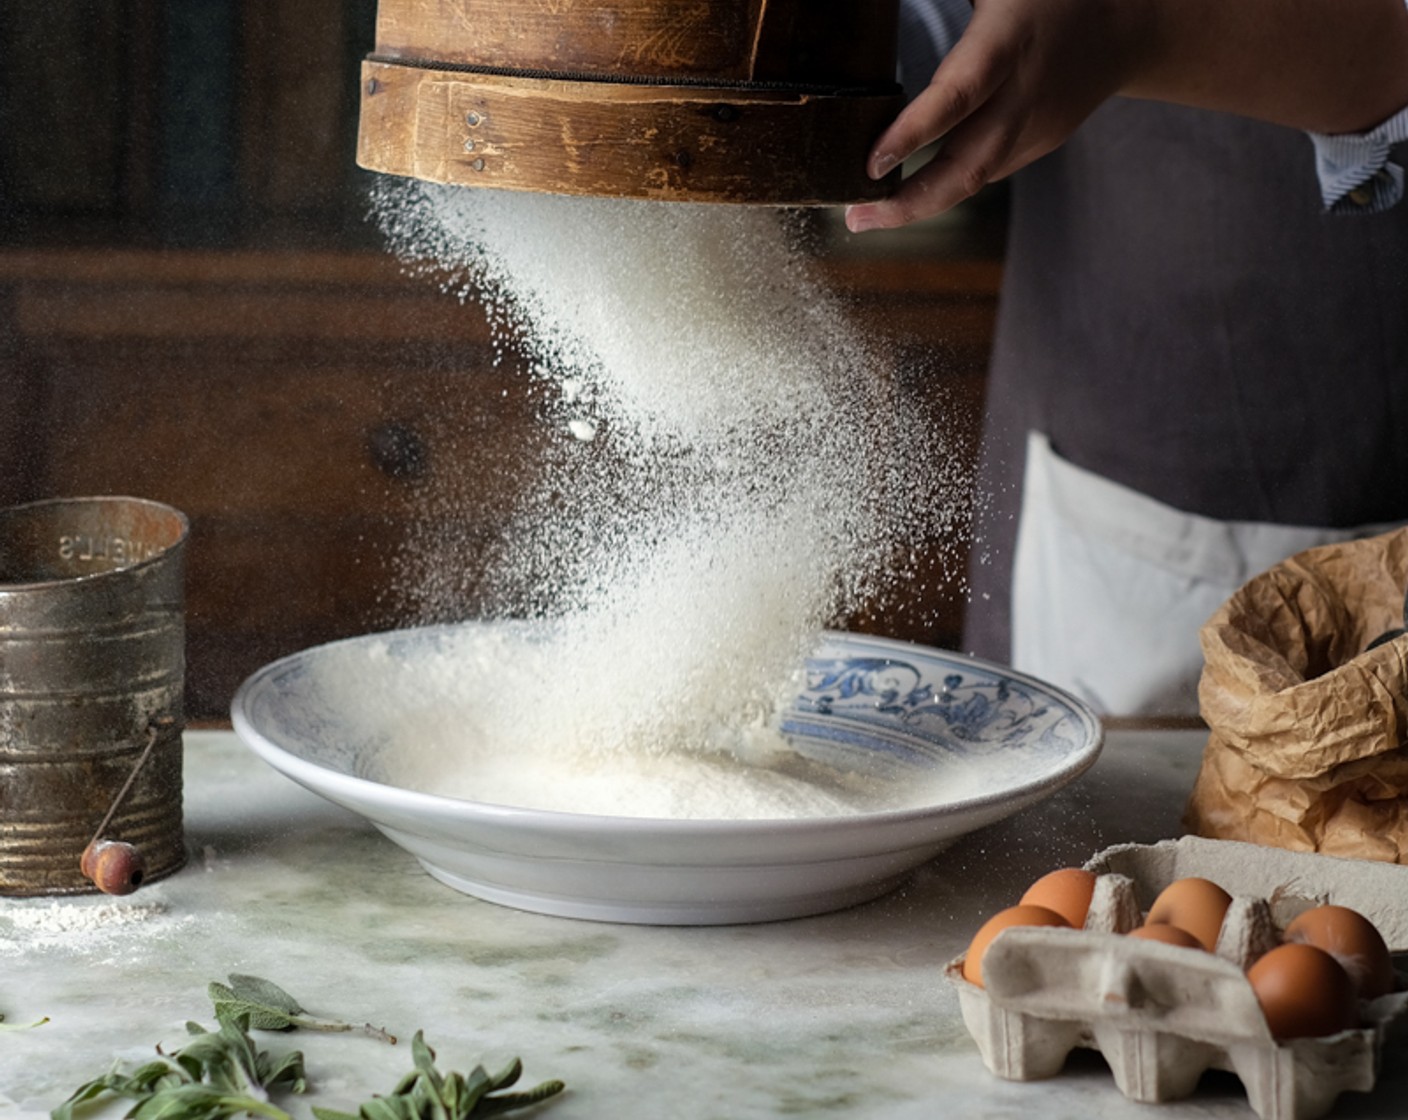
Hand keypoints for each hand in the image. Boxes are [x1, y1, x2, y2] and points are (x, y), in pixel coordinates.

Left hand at [846, 0, 1155, 231]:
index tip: (872, 164)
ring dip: (918, 204)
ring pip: (973, 180)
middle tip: (856, 219)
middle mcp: (1023, 97)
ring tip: (866, 216)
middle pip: (968, 167)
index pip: (959, 96)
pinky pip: (984, 171)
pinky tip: (906, 194)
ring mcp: (1034, 129)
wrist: (1125, 23)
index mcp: (1008, 44)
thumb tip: (875, 10)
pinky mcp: (1037, 146)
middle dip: (909, 203)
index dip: (914, 133)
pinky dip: (944, 186)